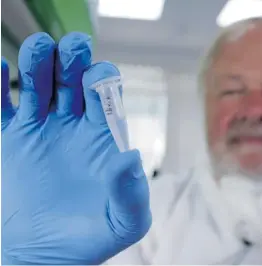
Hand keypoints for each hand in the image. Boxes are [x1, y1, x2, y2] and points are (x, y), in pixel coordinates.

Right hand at [1, 32, 151, 264]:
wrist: (48, 254)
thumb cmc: (92, 238)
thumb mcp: (124, 223)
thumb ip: (132, 193)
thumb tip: (129, 157)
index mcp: (104, 136)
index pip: (107, 94)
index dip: (103, 80)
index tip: (95, 80)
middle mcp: (75, 125)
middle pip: (73, 78)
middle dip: (73, 58)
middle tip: (71, 47)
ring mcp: (43, 129)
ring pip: (39, 83)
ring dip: (38, 61)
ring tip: (38, 50)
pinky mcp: (13, 140)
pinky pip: (2, 106)